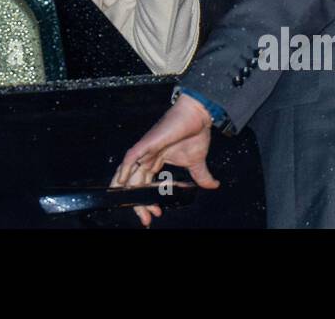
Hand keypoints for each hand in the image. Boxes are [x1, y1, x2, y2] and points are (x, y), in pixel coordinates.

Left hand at [111, 94, 220, 225]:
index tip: (154, 214)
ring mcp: (146, 150)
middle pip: (136, 183)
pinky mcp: (147, 143)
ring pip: (129, 172)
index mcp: (156, 161)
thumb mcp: (197, 162)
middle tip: (145, 218)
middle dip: (139, 202)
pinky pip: (130, 157)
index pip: (146, 185)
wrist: (197, 115)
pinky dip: (124, 169)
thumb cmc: (194, 133)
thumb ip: (201, 176)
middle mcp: (148, 157)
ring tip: (127, 204)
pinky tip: (120, 182)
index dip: (148, 200)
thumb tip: (213, 185)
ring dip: (128, 190)